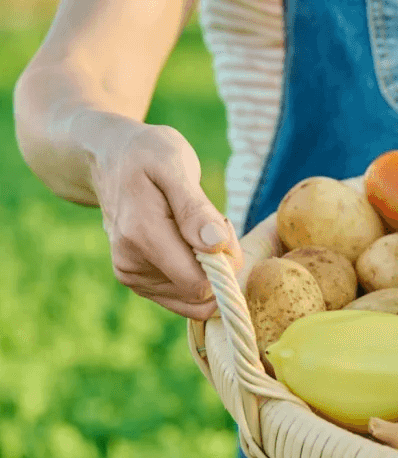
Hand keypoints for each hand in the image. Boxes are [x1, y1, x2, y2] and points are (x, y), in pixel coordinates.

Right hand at [89, 117, 243, 319]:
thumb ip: (196, 208)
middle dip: (220, 265)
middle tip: (212, 223)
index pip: (200, 284)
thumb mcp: (175, 164)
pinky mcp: (138, 283)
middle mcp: (131, 264)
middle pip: (201, 294)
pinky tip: (187, 242)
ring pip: (195, 298)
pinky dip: (196, 274)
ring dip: (208, 269)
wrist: (108, 159)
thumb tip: (215, 246)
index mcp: (142, 236)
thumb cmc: (148, 155)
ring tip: (195, 228)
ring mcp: (132, 277)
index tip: (223, 225)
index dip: (226, 264)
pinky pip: (184, 297)